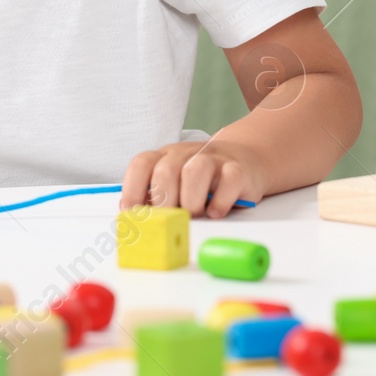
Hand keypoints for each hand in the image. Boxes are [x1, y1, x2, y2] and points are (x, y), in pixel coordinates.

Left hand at [120, 140, 266, 218]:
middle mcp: (186, 155)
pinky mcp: (237, 169)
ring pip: (195, 170)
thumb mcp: (174, 185)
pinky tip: (215, 212)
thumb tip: (133, 218)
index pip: (142, 164)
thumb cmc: (201, 180)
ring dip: (191, 200)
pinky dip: (221, 200)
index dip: (132, 189)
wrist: (243, 158)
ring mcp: (213, 159)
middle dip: (163, 200)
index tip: (132, 213)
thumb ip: (154, 198)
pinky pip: (229, 179)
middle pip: (166, 170)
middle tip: (169, 220)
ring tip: (195, 214)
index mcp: (165, 157)